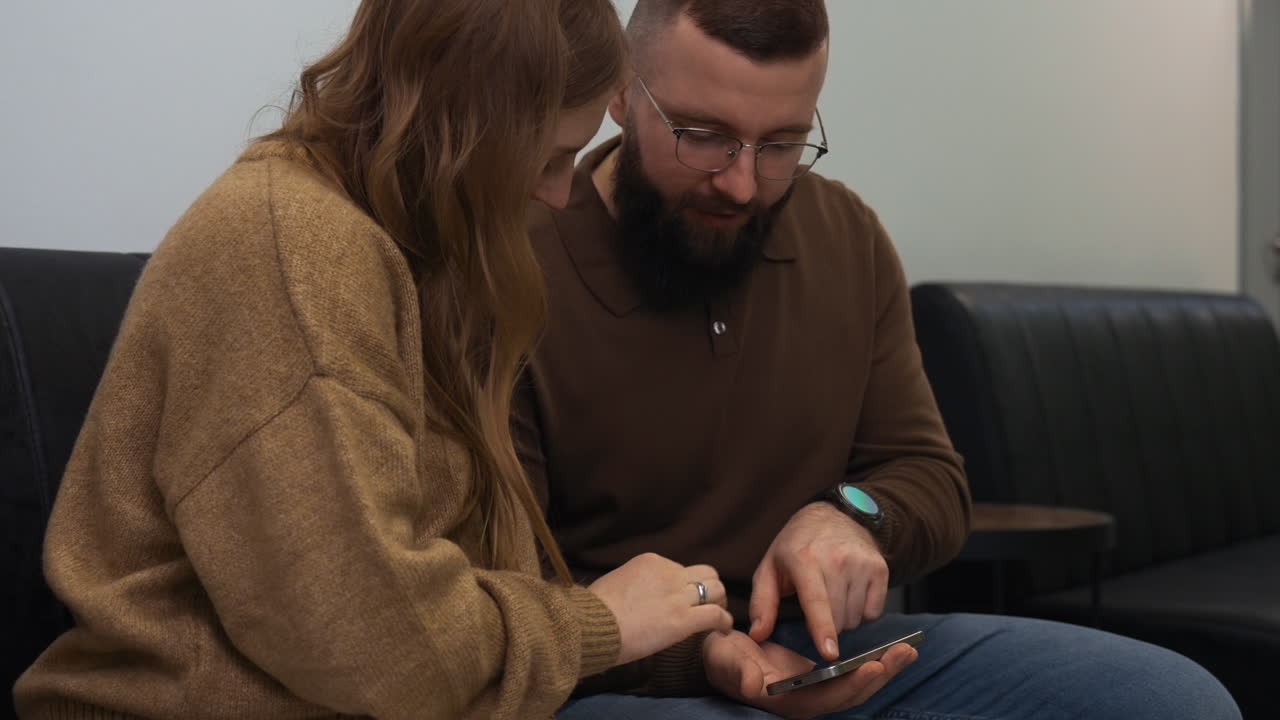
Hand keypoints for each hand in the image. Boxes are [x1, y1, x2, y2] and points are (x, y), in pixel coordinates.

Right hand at [589, 553, 733, 665]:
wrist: (590, 625)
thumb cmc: (594, 610)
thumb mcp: (617, 581)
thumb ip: (636, 583)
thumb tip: (640, 595)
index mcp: (651, 561)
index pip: (682, 567)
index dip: (687, 585)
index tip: (683, 599)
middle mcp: (668, 573)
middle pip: (707, 573)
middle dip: (710, 589)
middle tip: (708, 606)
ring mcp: (677, 595)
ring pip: (717, 590)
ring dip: (720, 603)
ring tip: (717, 618)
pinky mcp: (682, 620)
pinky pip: (716, 614)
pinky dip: (724, 621)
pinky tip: (722, 629)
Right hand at [704, 630, 917, 718]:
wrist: (720, 657)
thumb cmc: (722, 660)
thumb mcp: (726, 662)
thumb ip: (739, 673)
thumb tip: (756, 684)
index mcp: (788, 702)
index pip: (829, 698)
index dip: (853, 684)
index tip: (874, 665)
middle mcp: (806, 702)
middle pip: (852, 695)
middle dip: (881, 675)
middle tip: (906, 651)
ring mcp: (815, 692)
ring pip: (857, 687)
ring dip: (884, 669)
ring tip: (908, 649)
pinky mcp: (820, 680)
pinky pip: (852, 676)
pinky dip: (873, 663)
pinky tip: (889, 651)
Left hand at [749, 502, 888, 659]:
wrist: (833, 515)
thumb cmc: (796, 546)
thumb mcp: (769, 568)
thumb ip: (761, 604)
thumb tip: (756, 635)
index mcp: (804, 559)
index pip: (816, 601)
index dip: (822, 629)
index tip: (830, 653)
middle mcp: (837, 559)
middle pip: (838, 618)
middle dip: (826, 626)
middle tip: (816, 606)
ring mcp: (861, 563)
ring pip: (856, 618)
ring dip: (844, 618)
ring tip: (832, 595)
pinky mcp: (880, 567)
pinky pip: (874, 612)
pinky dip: (862, 611)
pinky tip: (850, 592)